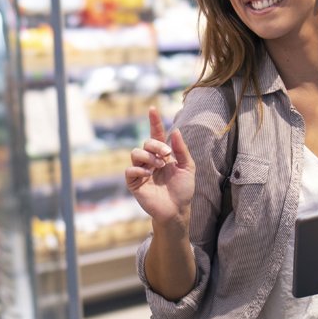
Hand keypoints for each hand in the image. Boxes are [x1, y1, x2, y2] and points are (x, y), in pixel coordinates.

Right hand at [125, 107, 195, 224]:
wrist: (177, 210)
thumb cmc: (183, 190)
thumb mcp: (187, 167)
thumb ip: (181, 149)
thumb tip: (175, 131)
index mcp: (163, 155)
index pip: (156, 134)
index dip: (154, 121)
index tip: (153, 108)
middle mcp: (151, 160)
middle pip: (145, 142)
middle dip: (156, 146)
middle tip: (166, 156)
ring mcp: (141, 171)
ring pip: (135, 153)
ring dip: (148, 157)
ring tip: (158, 166)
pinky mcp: (134, 183)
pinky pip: (130, 169)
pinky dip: (138, 169)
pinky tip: (148, 174)